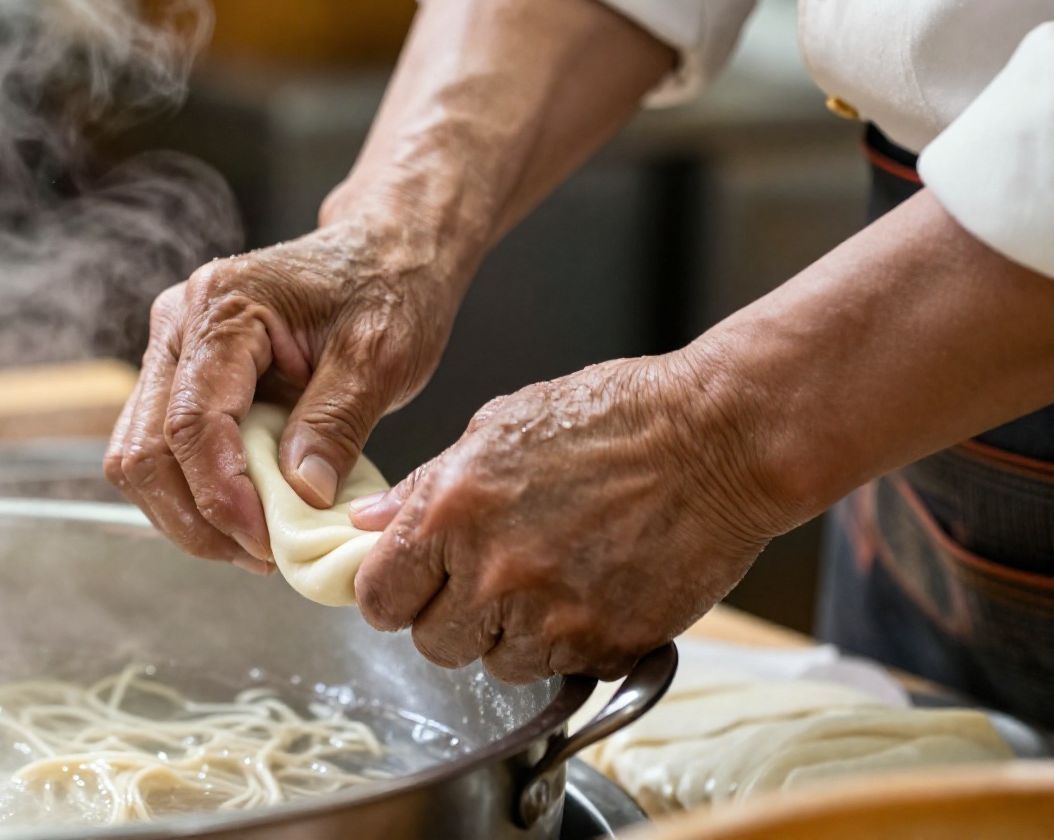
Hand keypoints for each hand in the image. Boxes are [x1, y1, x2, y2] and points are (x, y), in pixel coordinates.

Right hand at [105, 216, 468, 571]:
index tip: (267, 543)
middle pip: (145, 449)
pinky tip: (248, 513)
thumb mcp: (381, 354)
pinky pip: (163, 452)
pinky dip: (196, 494)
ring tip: (257, 543)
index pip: (192, 421)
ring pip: (142, 458)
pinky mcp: (183, 378)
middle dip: (196, 518)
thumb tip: (301, 495)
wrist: (385, 250)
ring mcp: (173, 352)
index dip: (221, 495)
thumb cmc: (388, 287)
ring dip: (189, 514)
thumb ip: (336, 423)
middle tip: (262, 556)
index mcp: (222, 305)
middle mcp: (179, 326)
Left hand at [349, 354, 803, 682]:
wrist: (720, 437)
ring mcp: (551, 617)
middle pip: (434, 644)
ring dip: (517, 636)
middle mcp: (493, 573)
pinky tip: (597, 590)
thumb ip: (425, 487)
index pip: (380, 599)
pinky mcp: (606, 646)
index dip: (395, 595)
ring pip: (498, 666)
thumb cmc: (614, 417)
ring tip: (556, 578)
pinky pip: (564, 672)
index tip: (414, 587)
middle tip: (496, 579)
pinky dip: (574, 645)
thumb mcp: (497, 428)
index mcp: (450, 513)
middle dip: (456, 618)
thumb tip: (367, 523)